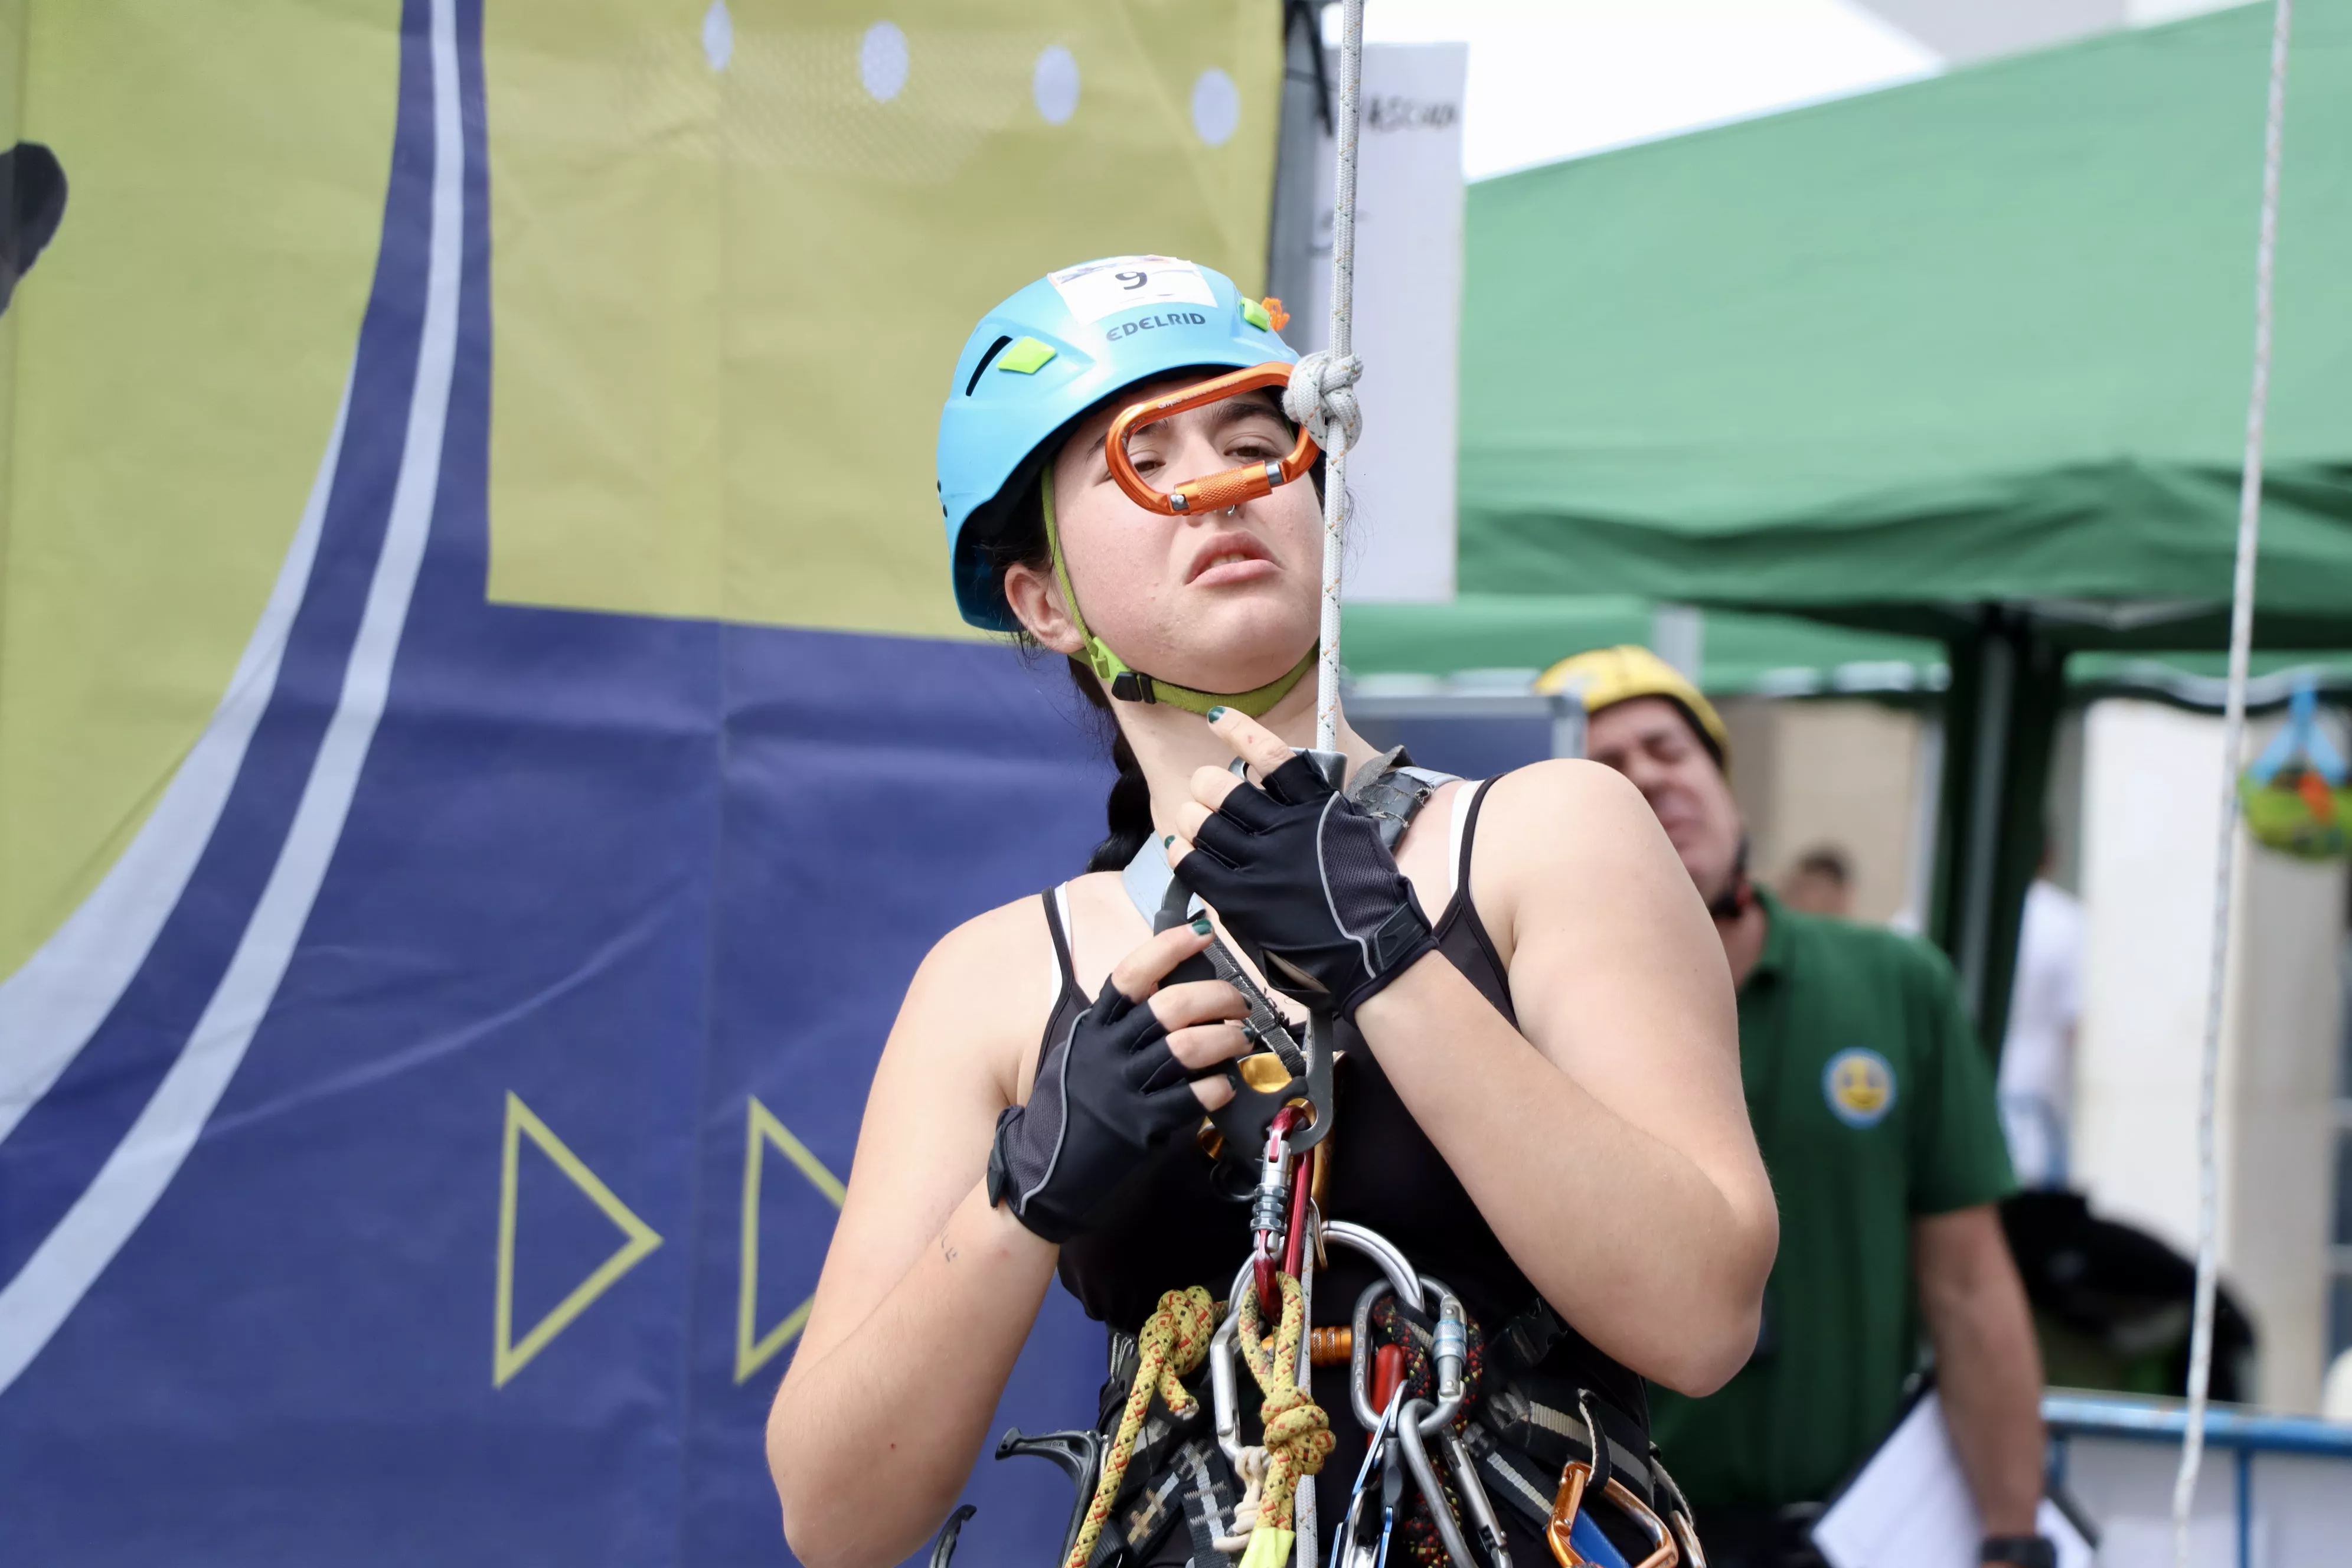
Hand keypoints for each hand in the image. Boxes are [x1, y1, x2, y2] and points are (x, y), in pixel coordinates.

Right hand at [986, 920, 1248, 1241]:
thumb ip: (1113, 1032)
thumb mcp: (1079, 1059)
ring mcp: (1122, 1089)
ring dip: (1226, 1040)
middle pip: (1170, 1007)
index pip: (1130, 975)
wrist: (1043, 1174)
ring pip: (1187, 1048)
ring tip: (1241, 1042)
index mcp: (1092, 1029)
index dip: (1167, 948)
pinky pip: (1191, 1098)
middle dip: (1217, 997)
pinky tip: (1226, 1086)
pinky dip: (1217, 1087)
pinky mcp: (1139, 1126)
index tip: (1201, 932)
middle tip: (1239, 1004)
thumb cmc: (1067, 1112)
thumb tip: (1163, 1000)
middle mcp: (1106, 1053)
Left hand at [1165, 709, 1437, 1019]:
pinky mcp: (1241, 900)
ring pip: (1203, 823)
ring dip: (1192, 816)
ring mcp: (1261, 865)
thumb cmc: (1369, 896)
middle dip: (1207, 784)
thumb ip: (1320, 808)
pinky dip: (1180, 850)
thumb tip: (1287, 787)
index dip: (1240, 731)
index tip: (1217, 718)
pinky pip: (1194, 864)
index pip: (1272, 756)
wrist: (1372, 950)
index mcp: (1317, 807)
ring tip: (1193, 820)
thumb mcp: (1354, 834)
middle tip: (1207, 792)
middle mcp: (1286, 830)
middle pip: (1223, 789)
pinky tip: (1178, 845)